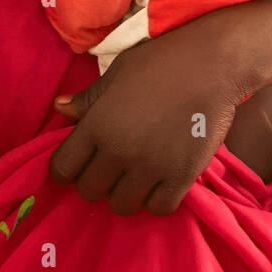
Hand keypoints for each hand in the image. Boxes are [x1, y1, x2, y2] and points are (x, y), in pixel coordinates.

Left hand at [50, 18, 249, 214]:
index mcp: (96, 125)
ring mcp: (150, 168)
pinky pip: (159, 208)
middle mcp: (118, 151)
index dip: (68, 168)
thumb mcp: (116, 73)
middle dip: (96, 182)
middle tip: (112, 168)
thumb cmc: (160, 62)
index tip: (81, 162)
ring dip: (127, 193)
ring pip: (122, 206)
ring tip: (137, 175)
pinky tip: (162, 181)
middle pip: (90, 191)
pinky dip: (158, 199)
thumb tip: (59, 108)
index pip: (62, 168)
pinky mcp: (180, 177)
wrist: (211, 65)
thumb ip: (88, 98)